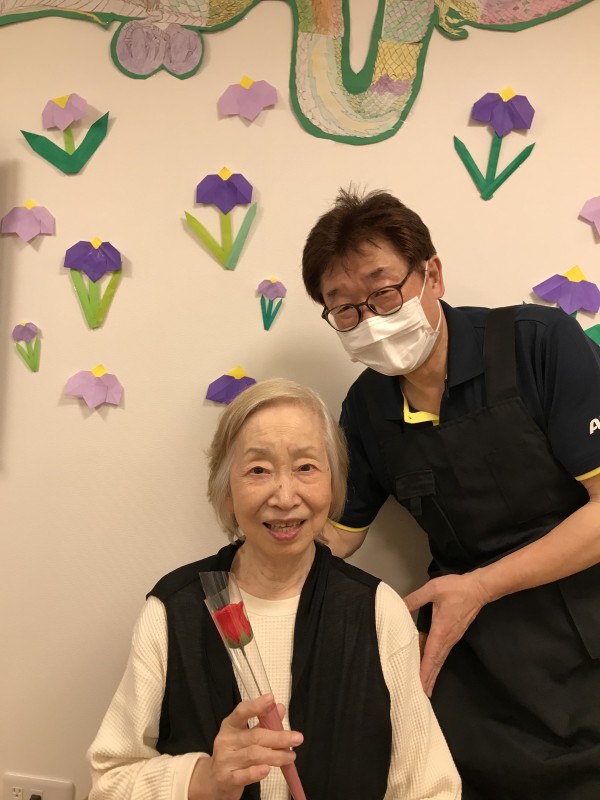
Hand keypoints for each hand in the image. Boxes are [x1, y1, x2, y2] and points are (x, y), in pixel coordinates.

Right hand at [188, 694, 302, 799]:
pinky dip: (256, 773)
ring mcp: (225, 760)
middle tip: (297, 738)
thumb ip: (263, 722)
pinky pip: (244, 775)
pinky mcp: (227, 779)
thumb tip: (279, 708)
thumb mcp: (245, 735)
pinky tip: (268, 769)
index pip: (241, 712)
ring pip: (254, 755)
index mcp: (230, 726)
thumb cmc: (235, 753)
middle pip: (255, 736)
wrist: (215, 780)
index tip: (271, 699)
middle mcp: (226, 741)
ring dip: (276, 755)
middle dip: (278, 737)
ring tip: (291, 756)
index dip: (256, 705)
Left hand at [404, 572, 488, 696]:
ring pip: (440, 659)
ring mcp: (453, 638)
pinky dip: (437, 663)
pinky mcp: (455, 634)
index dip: (425, 670)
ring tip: (426, 686)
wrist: (478, 588)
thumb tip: (400, 605)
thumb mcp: (433, 589)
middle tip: (421, 694)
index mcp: (441, 630)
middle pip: (436, 662)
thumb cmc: (456, 589)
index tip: (420, 685)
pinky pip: (444, 652)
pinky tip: (433, 666)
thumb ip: (416, 598)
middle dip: (429, 678)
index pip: (430, 655)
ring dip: (433, 673)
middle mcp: (448, 638)